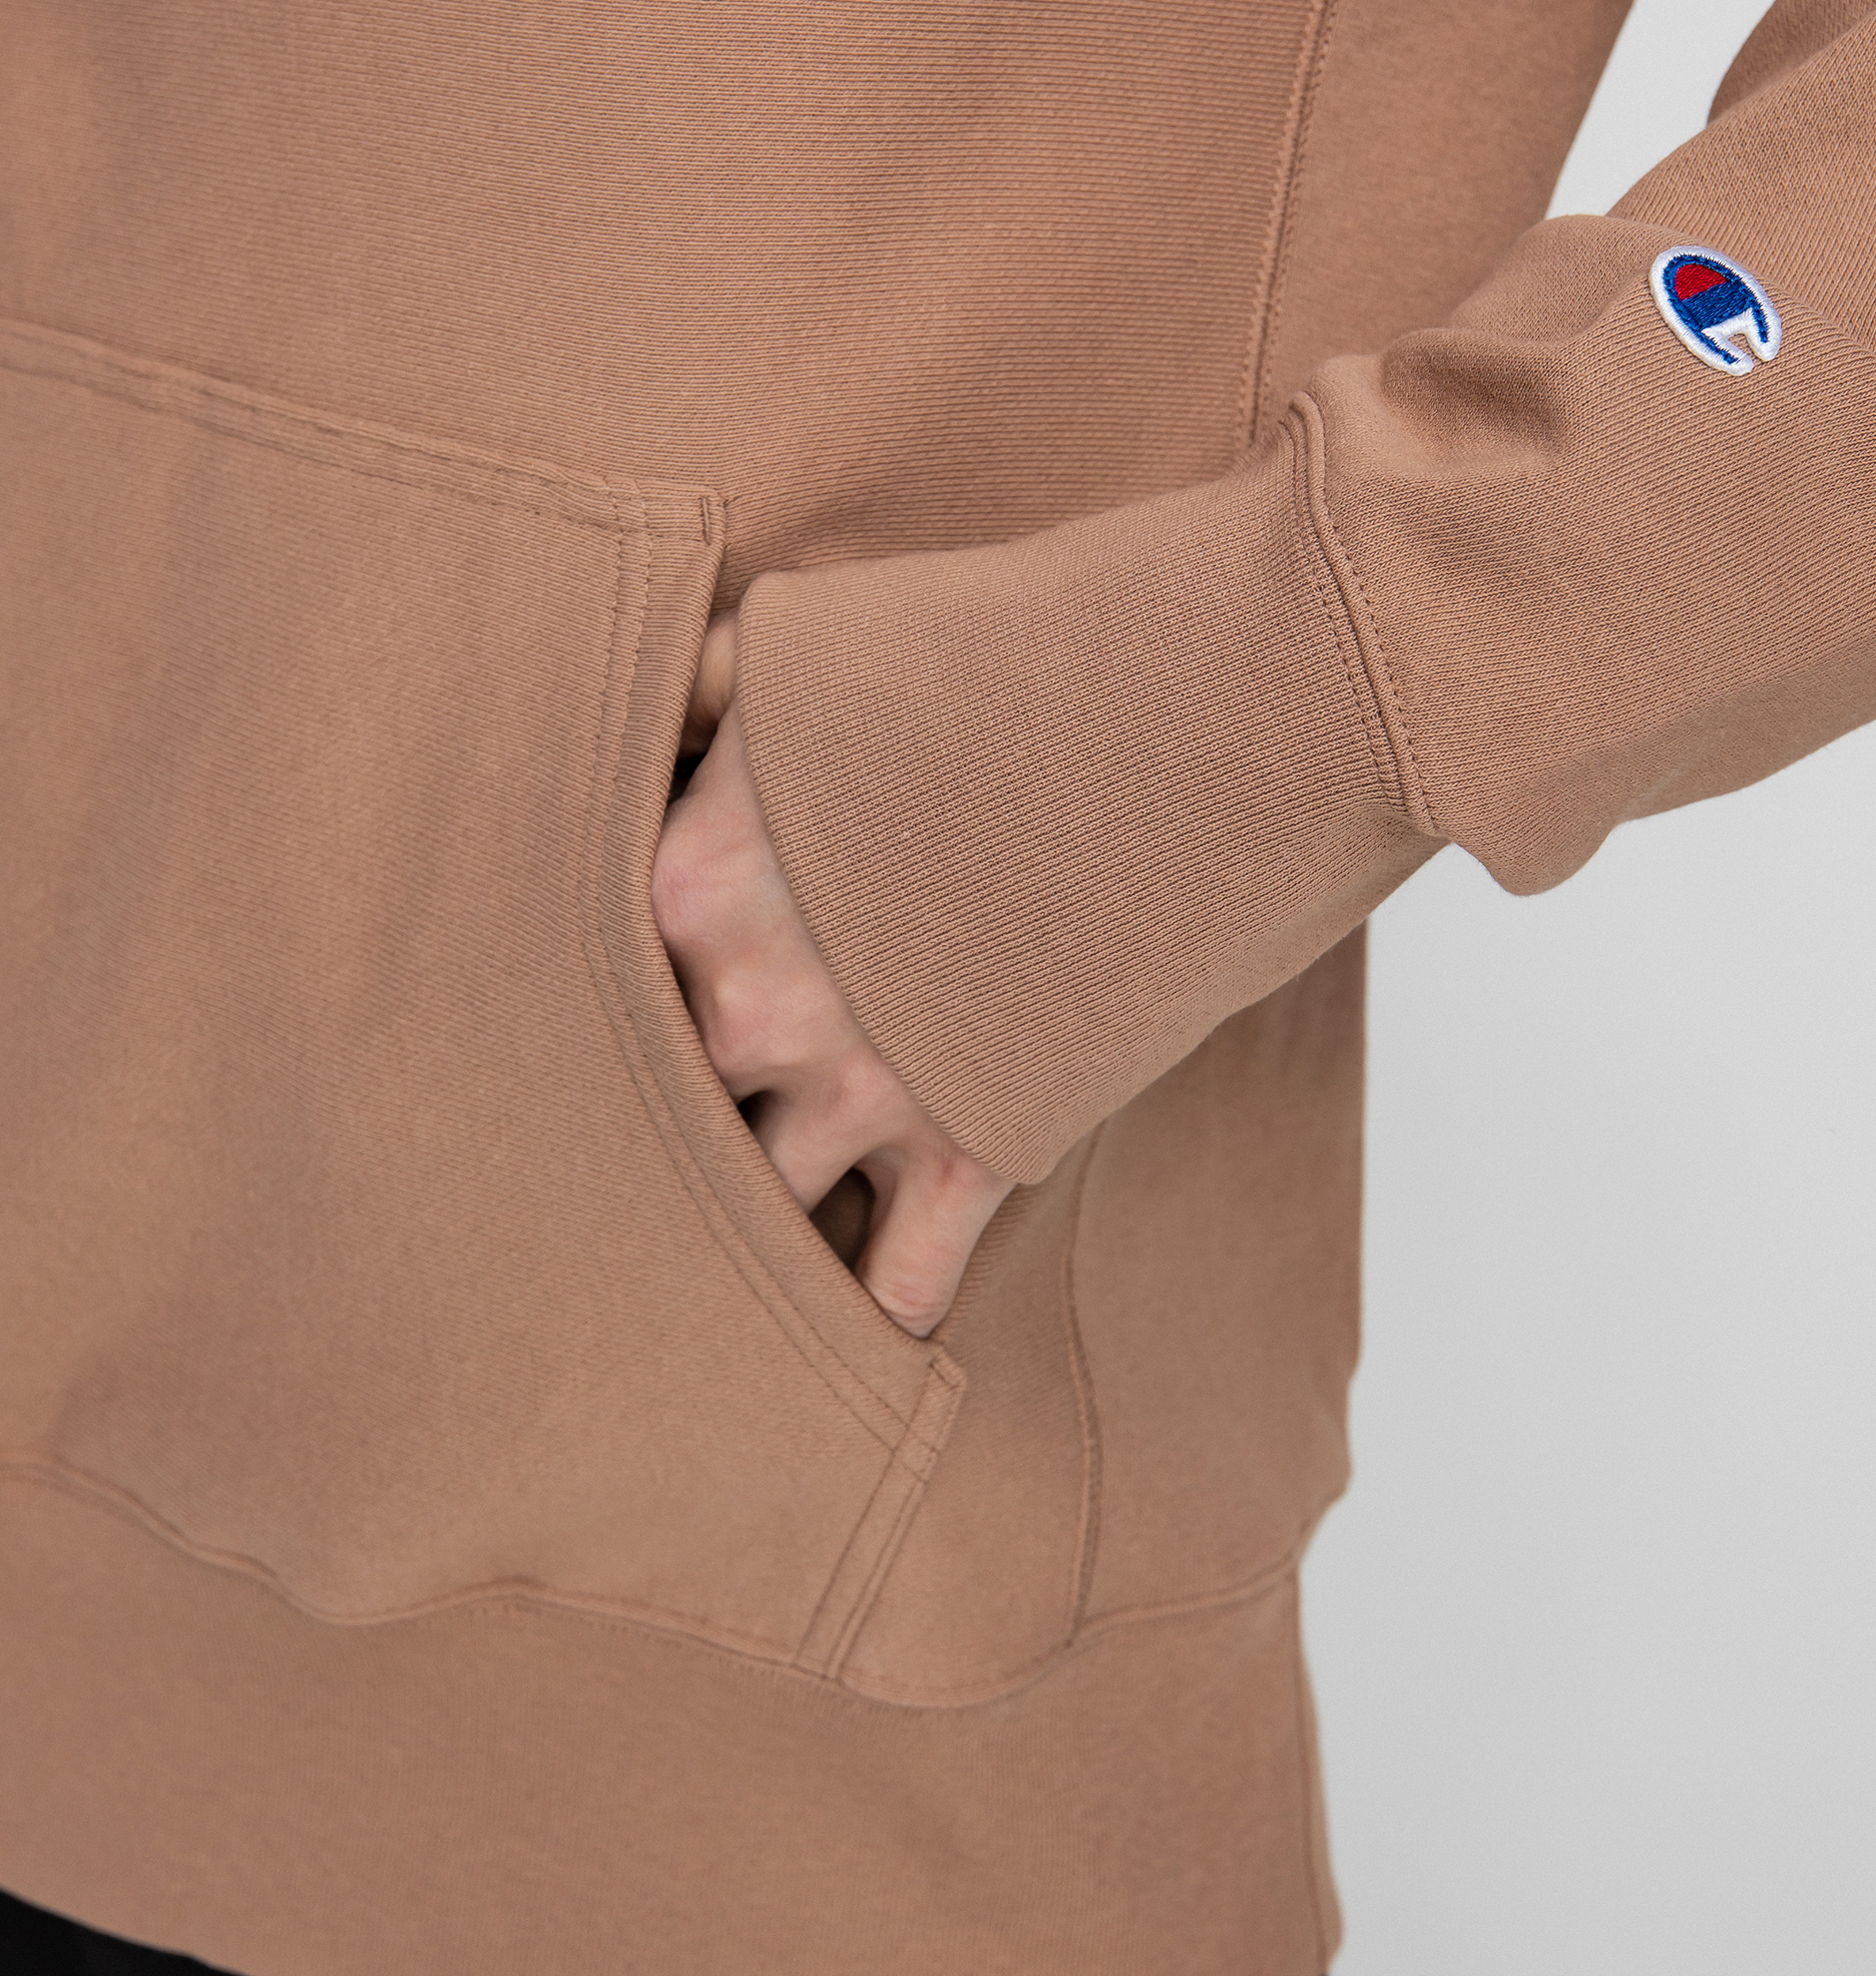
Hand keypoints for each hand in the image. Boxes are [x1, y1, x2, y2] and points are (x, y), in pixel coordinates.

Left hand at [651, 612, 1011, 1337]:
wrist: (1194, 718)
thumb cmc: (997, 658)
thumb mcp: (806, 640)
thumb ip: (690, 701)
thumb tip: (629, 734)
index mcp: (682, 885)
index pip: (581, 981)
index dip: (588, 1008)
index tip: (582, 1036)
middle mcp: (746, 1008)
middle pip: (653, 1106)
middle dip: (651, 1125)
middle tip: (616, 1162)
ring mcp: (863, 1091)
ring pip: (753, 1209)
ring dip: (745, 1226)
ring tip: (716, 1259)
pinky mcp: (974, 1147)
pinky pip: (894, 1284)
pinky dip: (872, 1314)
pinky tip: (842, 1336)